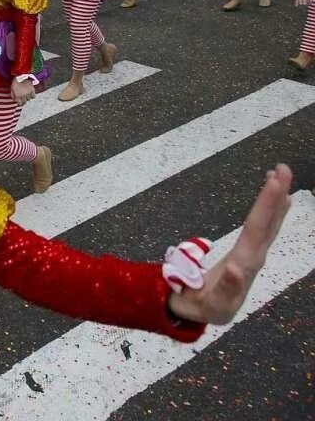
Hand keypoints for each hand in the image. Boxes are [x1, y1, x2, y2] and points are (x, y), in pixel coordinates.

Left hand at [10, 77, 35, 105]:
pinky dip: (32, 96)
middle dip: (23, 101)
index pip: (20, 104)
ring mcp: (28, 93)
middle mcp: (23, 95)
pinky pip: (33, 97)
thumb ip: (13, 96)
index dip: (19, 103)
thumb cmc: (16, 82)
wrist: (21, 75)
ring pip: (28, 99)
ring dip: (27, 97)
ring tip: (25, 93)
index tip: (19, 102)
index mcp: (17, 95)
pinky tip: (29, 93)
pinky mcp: (32, 90)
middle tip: (22, 98)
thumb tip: (15, 100)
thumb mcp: (12, 89)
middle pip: (24, 102)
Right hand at [167, 165, 291, 324]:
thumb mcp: (209, 303)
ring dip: (276, 199)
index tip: (274, 183)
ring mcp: (253, 255)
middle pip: (267, 223)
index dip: (266, 205)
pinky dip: (272, 210)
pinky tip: (279, 199)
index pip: (256, 229)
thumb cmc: (200, 306)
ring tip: (280, 175)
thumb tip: (238, 268)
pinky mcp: (249, 254)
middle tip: (282, 168)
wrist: (201, 314)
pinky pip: (264, 228)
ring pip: (269, 224)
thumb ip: (225, 287)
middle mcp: (253, 258)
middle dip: (275, 195)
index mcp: (243, 264)